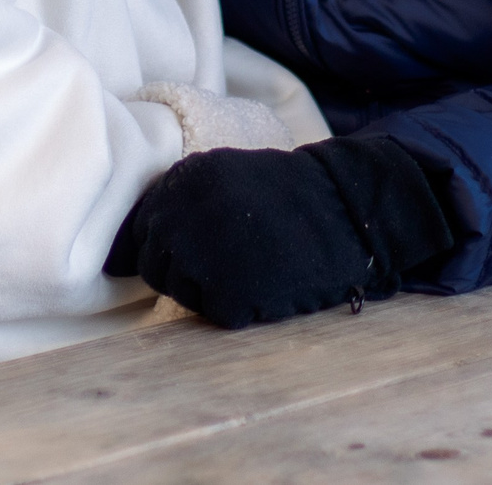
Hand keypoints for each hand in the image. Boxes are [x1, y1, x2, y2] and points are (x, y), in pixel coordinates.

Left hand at [106, 137, 452, 328]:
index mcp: (182, 181)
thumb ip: (185, 202)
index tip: (197, 250)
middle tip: (230, 264)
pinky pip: (214, 313)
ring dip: (208, 290)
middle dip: (184, 272)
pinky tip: (266, 284)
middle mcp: (181, 215)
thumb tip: (144, 241)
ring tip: (253, 269)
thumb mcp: (228, 177)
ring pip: (179, 292)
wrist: (348, 209)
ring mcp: (202, 256)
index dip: (168, 247)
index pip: (143, 232)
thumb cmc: (292, 197)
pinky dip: (239, 307)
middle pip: (153, 265)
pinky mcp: (227, 294)